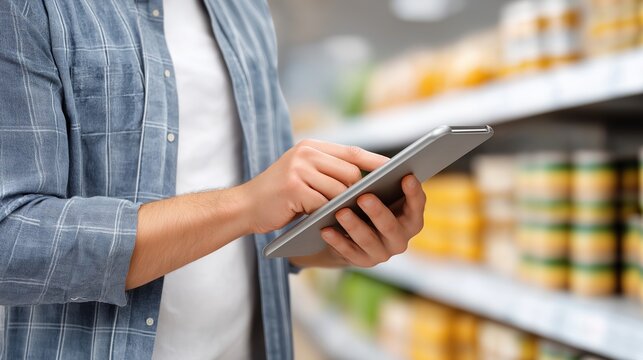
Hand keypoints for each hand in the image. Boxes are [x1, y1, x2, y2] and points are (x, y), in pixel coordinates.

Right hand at [239, 139, 388, 233]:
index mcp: (311, 147)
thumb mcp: (302, 175)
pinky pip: (324, 204)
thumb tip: (364, 182)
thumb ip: (327, 172)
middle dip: (359, 192)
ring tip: (347, 217)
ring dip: (343, 207)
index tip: (396, 171)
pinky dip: (326, 216)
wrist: (243, 206)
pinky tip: (324, 223)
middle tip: (368, 206)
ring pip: (340, 190)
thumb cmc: (278, 196)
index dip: (375, 162)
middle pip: (350, 172)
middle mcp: (306, 153)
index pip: (352, 151)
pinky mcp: (293, 187)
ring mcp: (299, 168)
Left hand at [321, 174, 424, 266]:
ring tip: (340, 212)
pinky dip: (337, 241)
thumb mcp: (379, 193)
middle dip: (377, 211)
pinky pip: (348, 252)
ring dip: (354, 226)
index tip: (406, 176)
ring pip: (368, 240)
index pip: (417, 205)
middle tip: (364, 197)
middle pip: (390, 226)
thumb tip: (382, 165)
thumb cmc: (368, 204)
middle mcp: (400, 238)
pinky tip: (326, 230)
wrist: (351, 233)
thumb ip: (383, 182)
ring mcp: (382, 252)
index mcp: (410, 218)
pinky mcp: (362, 261)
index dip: (414, 192)